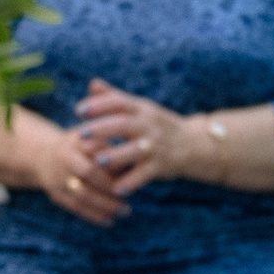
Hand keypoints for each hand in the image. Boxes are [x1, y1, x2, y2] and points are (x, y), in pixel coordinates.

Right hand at [29, 120, 128, 226]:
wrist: (43, 153)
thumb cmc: (79, 145)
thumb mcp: (92, 138)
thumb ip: (109, 150)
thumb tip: (132, 167)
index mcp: (73, 145)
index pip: (93, 163)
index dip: (112, 173)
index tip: (131, 179)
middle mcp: (63, 162)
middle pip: (86, 181)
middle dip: (109, 192)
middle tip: (129, 202)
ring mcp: (57, 180)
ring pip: (81, 198)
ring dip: (104, 207)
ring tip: (124, 212)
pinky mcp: (56, 195)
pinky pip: (75, 208)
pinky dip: (93, 216)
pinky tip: (109, 221)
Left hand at [74, 78, 205, 192]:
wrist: (194, 144)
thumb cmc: (158, 125)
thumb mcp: (141, 109)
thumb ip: (115, 97)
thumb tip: (92, 83)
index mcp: (141, 109)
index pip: (119, 102)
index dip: (99, 105)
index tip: (78, 110)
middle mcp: (149, 125)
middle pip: (125, 124)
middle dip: (103, 128)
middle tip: (81, 134)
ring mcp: (157, 146)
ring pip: (136, 150)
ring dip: (117, 155)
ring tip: (99, 161)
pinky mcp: (162, 165)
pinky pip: (146, 174)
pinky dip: (133, 181)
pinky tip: (117, 189)